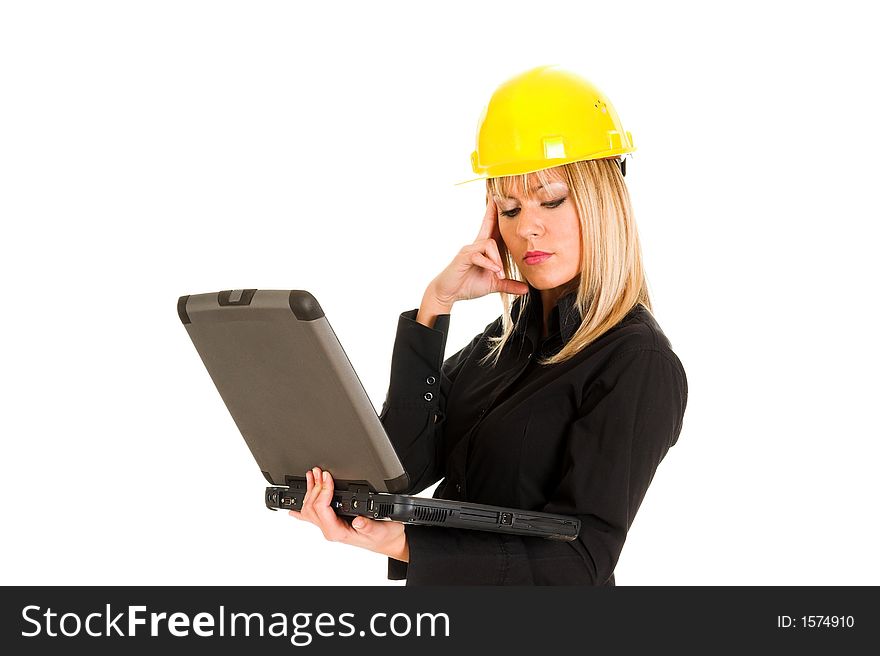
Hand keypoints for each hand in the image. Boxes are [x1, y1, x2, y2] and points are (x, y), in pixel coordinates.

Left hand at [288, 466, 408, 561]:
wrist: (388, 541)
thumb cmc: (384, 536)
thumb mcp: (381, 530)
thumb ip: (368, 526)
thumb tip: (358, 520)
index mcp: (338, 532)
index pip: (322, 509)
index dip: (322, 491)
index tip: (327, 477)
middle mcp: (330, 529)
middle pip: (311, 507)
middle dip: (314, 487)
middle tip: (318, 472)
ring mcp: (329, 526)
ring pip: (309, 509)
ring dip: (309, 491)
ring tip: (312, 476)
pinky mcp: (331, 522)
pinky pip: (313, 516)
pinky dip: (303, 508)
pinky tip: (294, 508)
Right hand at [430, 192, 529, 306]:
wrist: (448, 293)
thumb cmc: (468, 285)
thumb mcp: (493, 284)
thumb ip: (509, 284)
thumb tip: (526, 289)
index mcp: (484, 249)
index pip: (493, 228)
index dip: (496, 214)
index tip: (500, 199)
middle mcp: (476, 245)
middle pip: (488, 224)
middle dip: (493, 210)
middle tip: (497, 194)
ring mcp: (469, 250)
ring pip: (490, 244)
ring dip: (497, 259)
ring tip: (499, 274)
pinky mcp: (464, 257)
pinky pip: (480, 255)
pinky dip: (489, 264)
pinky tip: (494, 272)